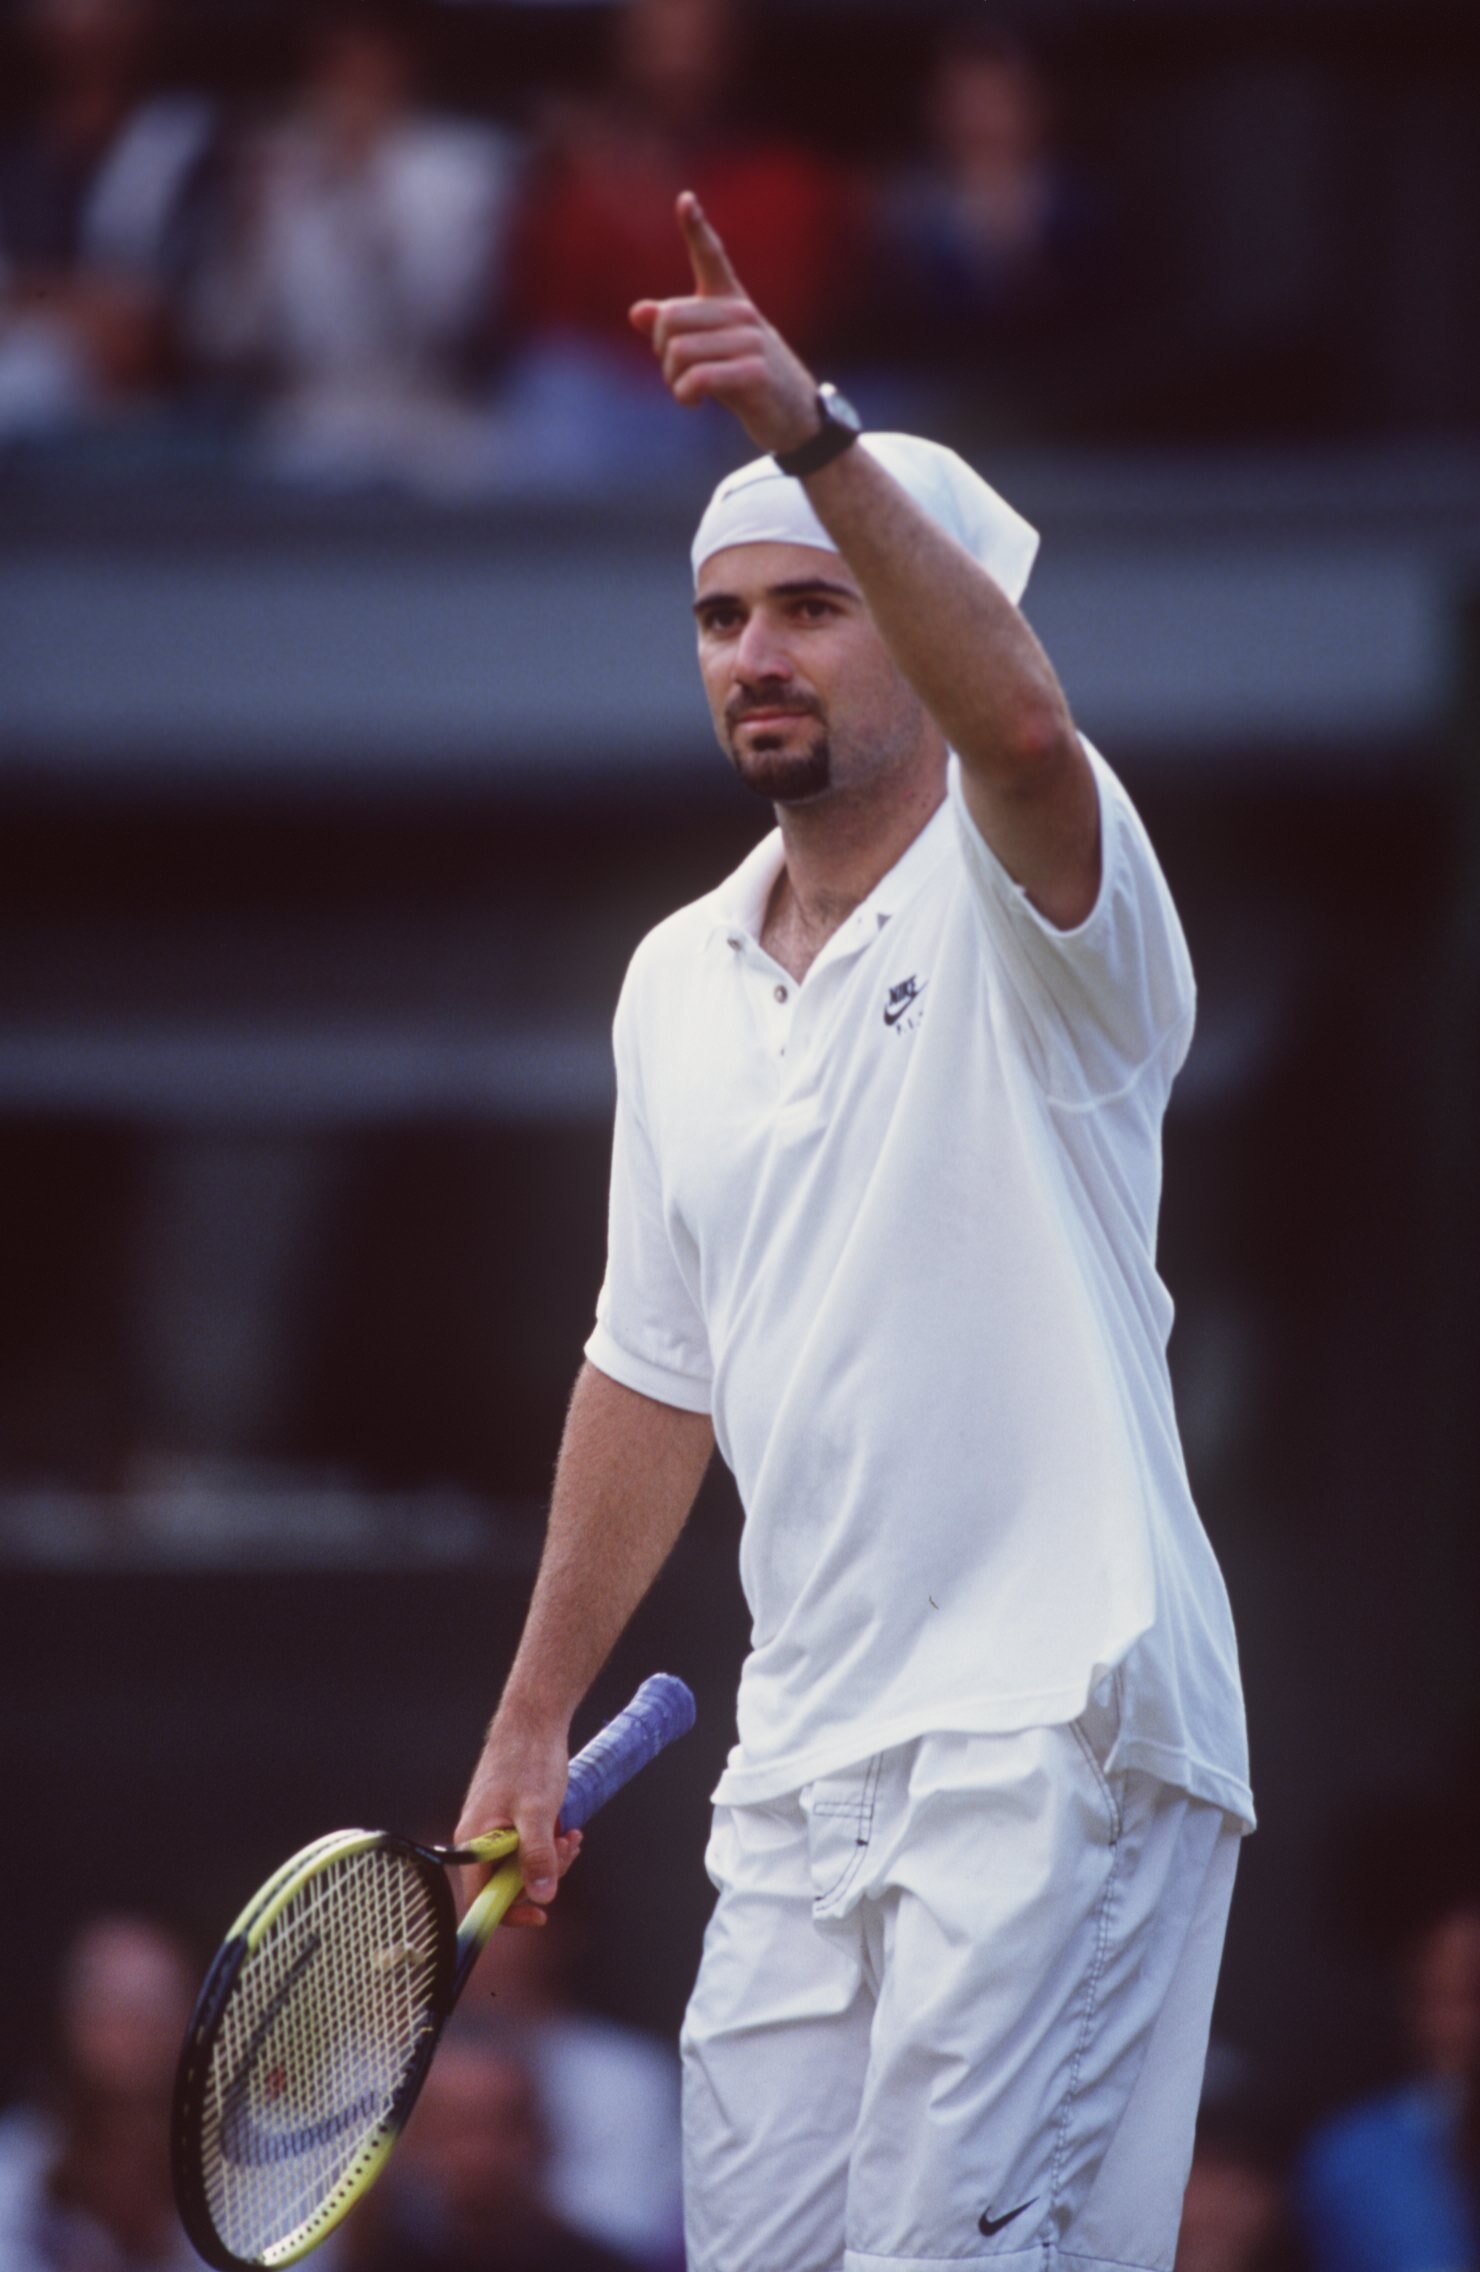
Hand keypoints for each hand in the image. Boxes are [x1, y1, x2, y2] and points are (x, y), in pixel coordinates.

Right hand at [454, 1715, 582, 1927]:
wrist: (533, 1720)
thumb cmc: (529, 1760)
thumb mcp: (538, 1811)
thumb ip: (537, 1855)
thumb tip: (542, 1896)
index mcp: (474, 1842)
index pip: (483, 1899)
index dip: (511, 1912)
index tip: (541, 1915)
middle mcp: (479, 1840)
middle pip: (508, 1882)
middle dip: (543, 1875)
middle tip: (567, 1852)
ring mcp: (494, 1828)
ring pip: (522, 1864)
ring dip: (552, 1858)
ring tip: (572, 1837)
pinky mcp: (509, 1819)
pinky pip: (528, 1846)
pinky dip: (550, 1844)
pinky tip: (568, 1829)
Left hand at [630, 191, 819, 456]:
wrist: (795, 418)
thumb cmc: (746, 381)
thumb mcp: (709, 353)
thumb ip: (674, 331)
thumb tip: (637, 313)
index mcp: (730, 301)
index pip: (711, 256)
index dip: (695, 227)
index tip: (685, 199)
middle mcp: (742, 314)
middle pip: (670, 318)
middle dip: (660, 351)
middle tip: (675, 372)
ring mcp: (752, 341)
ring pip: (678, 351)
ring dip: (672, 380)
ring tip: (688, 391)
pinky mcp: (755, 373)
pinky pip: (698, 377)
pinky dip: (685, 394)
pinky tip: (692, 401)